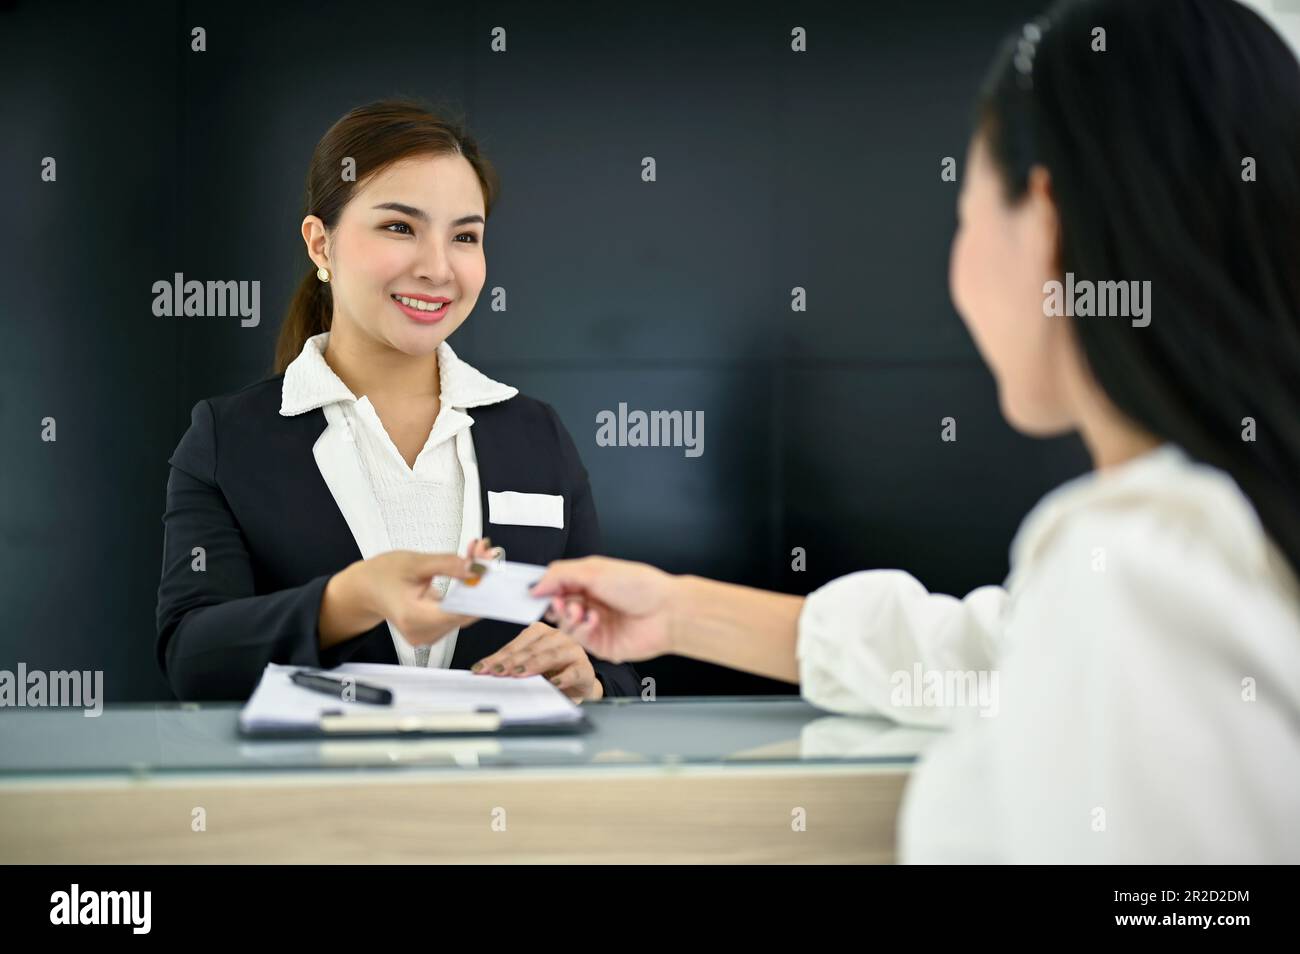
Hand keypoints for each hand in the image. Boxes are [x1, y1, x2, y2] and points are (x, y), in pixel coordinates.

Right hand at [354, 538, 496, 645]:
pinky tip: (467, 571)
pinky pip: (457, 613)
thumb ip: (448, 565)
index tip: (493, 570)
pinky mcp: (433, 632)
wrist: (366, 589)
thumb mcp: (415, 563)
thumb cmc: (383, 575)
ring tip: (475, 555)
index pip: (460, 611)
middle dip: (479, 581)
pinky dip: (465, 593)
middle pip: (465, 611)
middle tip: (484, 552)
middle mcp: (423, 633)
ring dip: (474, 585)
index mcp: (414, 618)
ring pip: (464, 611)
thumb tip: (477, 569)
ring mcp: (428, 636)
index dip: (480, 591)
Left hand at [470, 622, 603, 702]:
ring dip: (534, 665)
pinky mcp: (584, 668)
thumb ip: (513, 666)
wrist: (578, 684)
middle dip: (512, 660)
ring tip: (519, 674)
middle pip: (532, 648)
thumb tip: (487, 672)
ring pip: (552, 656)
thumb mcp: (530, 667)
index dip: (499, 656)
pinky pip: (574, 672)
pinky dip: (563, 677)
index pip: (517, 644)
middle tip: (497, 672)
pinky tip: (553, 684)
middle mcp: (557, 637)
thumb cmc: (551, 672)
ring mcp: (572, 651)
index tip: (483, 668)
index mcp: (541, 633)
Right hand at [528, 556, 676, 662]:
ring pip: (564, 624)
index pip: (556, 584)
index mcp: (588, 581)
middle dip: (553, 604)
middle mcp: (590, 602)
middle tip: (557, 602)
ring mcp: (594, 624)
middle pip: (556, 606)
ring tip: (581, 611)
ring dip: (569, 616)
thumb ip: (560, 575)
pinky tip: (595, 620)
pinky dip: (581, 628)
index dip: (542, 588)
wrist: (667, 612)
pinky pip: (578, 638)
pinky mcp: (599, 644)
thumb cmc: (640, 585)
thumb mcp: (595, 570)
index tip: (529, 592)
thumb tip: (535, 586)